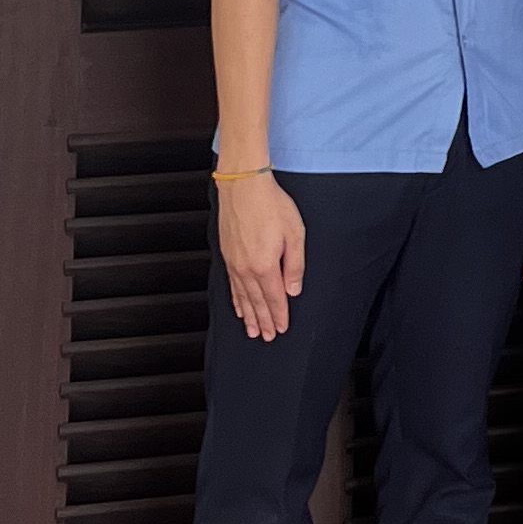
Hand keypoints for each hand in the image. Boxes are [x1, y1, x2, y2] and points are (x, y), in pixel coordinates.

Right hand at [217, 173, 307, 338]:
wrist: (244, 187)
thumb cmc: (271, 205)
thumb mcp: (295, 234)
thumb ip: (295, 265)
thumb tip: (293, 289)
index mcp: (265, 266)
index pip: (274, 298)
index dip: (279, 315)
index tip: (281, 328)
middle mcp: (247, 269)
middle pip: (257, 302)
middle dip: (264, 321)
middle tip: (267, 337)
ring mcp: (234, 263)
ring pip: (243, 297)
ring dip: (249, 316)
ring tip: (252, 330)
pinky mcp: (227, 256)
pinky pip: (232, 286)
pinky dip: (236, 300)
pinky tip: (239, 307)